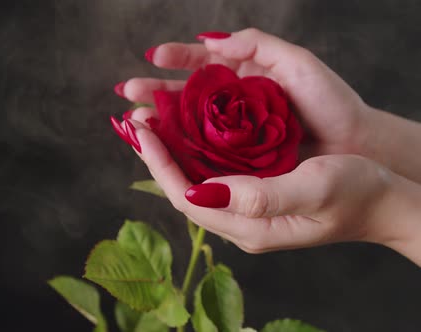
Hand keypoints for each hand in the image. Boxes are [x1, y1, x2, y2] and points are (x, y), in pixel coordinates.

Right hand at [118, 28, 371, 159]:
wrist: (354, 144)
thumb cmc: (328, 100)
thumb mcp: (296, 62)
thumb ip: (256, 45)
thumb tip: (210, 40)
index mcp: (241, 77)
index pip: (199, 63)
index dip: (175, 59)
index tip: (153, 57)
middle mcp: (230, 105)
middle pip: (184, 96)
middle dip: (154, 92)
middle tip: (128, 93)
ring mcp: (231, 134)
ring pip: (186, 126)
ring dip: (159, 123)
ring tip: (136, 122)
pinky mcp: (236, 161)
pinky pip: (202, 154)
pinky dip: (179, 150)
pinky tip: (161, 148)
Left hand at [125, 119, 420, 264]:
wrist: (387, 202)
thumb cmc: (359, 193)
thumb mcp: (314, 189)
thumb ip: (260, 197)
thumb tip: (200, 191)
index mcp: (250, 228)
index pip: (188, 198)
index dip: (159, 164)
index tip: (142, 130)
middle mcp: (242, 224)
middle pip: (184, 191)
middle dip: (157, 156)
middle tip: (137, 118)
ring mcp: (248, 213)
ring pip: (195, 183)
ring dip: (171, 152)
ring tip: (153, 120)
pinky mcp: (256, 199)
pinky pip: (213, 176)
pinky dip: (194, 153)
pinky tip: (187, 131)